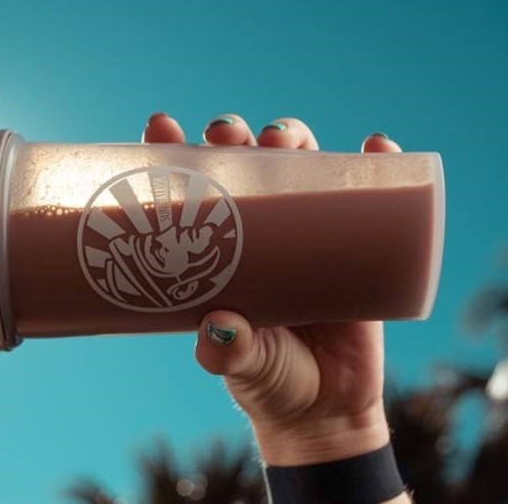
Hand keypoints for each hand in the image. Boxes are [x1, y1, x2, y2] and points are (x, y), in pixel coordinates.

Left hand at [142, 112, 401, 465]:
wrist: (325, 411)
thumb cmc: (267, 379)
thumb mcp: (238, 366)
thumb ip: (226, 354)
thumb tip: (218, 329)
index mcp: (213, 249)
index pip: (186, 188)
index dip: (170, 151)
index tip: (159, 126)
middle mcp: (257, 231)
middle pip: (241, 163)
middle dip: (231, 136)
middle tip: (226, 135)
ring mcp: (306, 233)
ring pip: (298, 167)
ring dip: (291, 138)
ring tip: (285, 138)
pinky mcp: (354, 245)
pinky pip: (367, 196)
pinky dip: (376, 164)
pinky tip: (376, 145)